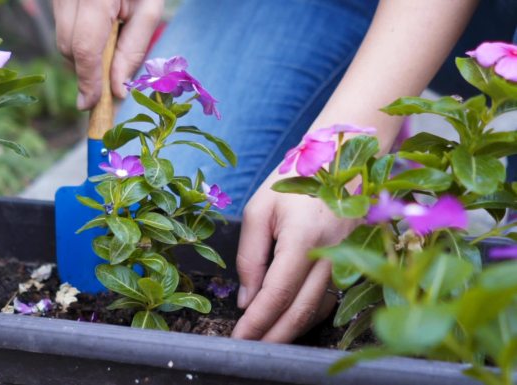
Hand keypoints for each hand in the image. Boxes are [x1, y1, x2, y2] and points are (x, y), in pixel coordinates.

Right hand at [52, 0, 163, 109]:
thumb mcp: (150, 8)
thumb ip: (133, 49)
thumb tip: (116, 91)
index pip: (84, 48)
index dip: (87, 81)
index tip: (90, 105)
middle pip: (68, 47)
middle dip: (87, 68)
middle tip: (111, 72)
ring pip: (62, 38)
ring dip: (84, 51)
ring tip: (110, 33)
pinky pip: (61, 25)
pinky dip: (79, 35)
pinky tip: (99, 24)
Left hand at [231, 167, 357, 342]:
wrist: (339, 161)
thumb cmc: (293, 182)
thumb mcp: (259, 210)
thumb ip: (250, 257)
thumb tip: (247, 300)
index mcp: (304, 236)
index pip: (278, 293)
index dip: (257, 321)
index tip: (239, 337)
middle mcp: (332, 253)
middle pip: (301, 311)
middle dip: (273, 336)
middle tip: (250, 349)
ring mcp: (348, 259)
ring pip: (318, 310)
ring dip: (290, 330)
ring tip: (264, 339)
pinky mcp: (353, 262)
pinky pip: (329, 299)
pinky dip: (307, 314)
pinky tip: (288, 319)